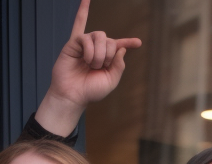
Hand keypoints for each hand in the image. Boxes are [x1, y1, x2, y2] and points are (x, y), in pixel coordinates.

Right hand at [35, 0, 140, 136]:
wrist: (73, 94)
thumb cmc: (91, 90)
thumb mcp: (110, 80)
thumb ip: (118, 66)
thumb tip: (121, 48)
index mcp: (107, 60)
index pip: (118, 47)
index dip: (128, 43)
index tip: (138, 43)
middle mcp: (97, 50)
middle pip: (108, 39)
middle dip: (108, 53)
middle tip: (100, 66)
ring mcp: (85, 45)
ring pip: (98, 36)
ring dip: (98, 53)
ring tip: (91, 64)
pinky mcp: (73, 43)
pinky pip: (81, 30)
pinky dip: (86, 30)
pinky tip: (86, 21)